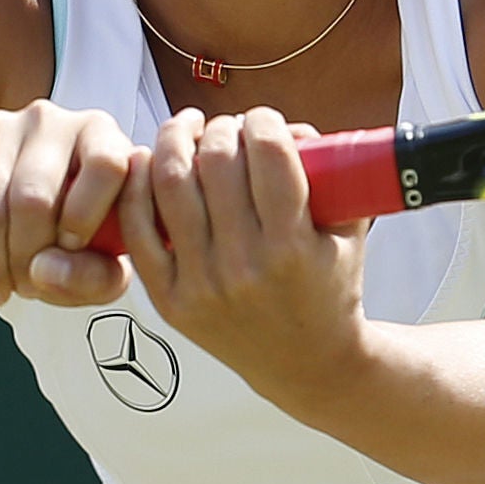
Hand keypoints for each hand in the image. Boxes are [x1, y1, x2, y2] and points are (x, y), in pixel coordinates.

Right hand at [0, 100, 134, 307]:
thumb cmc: (60, 235)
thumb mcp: (96, 263)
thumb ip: (97, 277)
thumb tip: (46, 270)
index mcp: (101, 137)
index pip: (106, 164)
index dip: (87, 216)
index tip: (69, 250)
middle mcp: (51, 120)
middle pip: (36, 196)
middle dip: (26, 258)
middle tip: (22, 290)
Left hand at [117, 107, 370, 404]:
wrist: (307, 364)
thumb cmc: (331, 290)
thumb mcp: (348, 232)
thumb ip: (332, 174)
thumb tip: (288, 125)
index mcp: (294, 247)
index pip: (269, 154)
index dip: (263, 120)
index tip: (263, 119)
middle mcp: (245, 266)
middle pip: (218, 162)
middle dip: (221, 127)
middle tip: (225, 126)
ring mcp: (203, 285)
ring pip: (172, 185)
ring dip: (174, 141)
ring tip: (184, 129)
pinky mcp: (171, 301)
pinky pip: (139, 230)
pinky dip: (136, 187)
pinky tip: (146, 163)